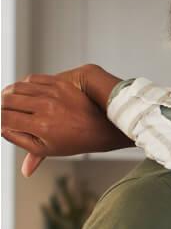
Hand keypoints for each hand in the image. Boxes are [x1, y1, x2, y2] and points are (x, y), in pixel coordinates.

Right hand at [1, 65, 129, 176]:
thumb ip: (21, 141)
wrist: (102, 127)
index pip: (5, 118)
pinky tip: (24, 92)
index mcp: (41, 126)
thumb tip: (2, 131)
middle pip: (7, 100)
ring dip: (10, 94)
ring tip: (10, 101)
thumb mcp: (47, 149)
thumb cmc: (75, 141)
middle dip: (2, 107)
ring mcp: (53, 92)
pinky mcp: (60, 82)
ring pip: (17, 87)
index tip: (2, 122)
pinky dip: (24, 85)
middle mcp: (45, 107)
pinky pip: (32, 79)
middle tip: (4, 111)